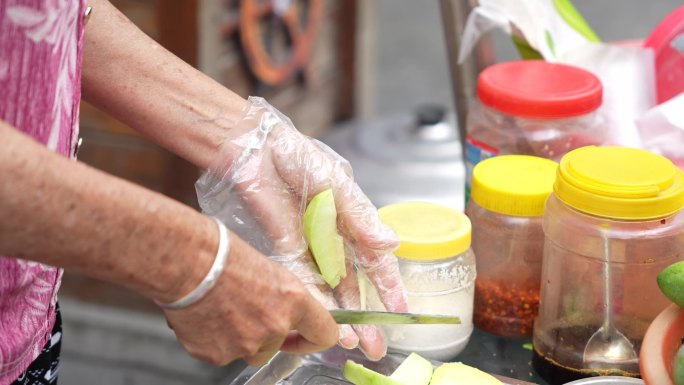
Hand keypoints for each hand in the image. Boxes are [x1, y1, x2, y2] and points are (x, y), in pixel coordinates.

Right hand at [164, 234, 338, 366]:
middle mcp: (274, 326)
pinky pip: (221, 353)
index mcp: (293, 299)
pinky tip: (204, 315)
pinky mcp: (217, 355)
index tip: (306, 338)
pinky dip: (213, 340)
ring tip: (221, 308)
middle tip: (244, 310)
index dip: (315, 339)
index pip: (323, 333)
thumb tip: (282, 309)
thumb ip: (280, 297)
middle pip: (277, 345)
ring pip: (249, 351)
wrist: (185, 261)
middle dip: (264, 333)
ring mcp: (246, 344)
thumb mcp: (267, 269)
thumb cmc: (222, 253)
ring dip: (240, 338)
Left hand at [196, 97, 407, 359]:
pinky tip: (323, 316)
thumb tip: (391, 242)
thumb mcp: (336, 182)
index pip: (375, 258)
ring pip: (329, 286)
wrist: (254, 147)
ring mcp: (309, 243)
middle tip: (375, 343)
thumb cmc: (297, 154)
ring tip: (350, 340)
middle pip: (353, 281)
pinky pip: (301, 276)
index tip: (400, 312)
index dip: (389, 285)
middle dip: (366, 312)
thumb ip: (360, 215)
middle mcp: (332, 236)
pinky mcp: (284, 246)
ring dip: (340, 312)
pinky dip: (312, 296)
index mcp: (352, 217)